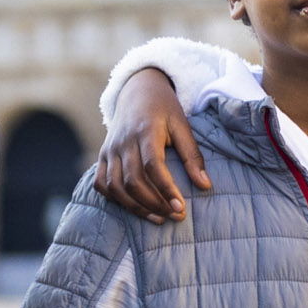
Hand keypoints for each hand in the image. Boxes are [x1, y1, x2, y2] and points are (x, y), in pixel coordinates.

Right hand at [92, 67, 209, 221]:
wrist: (137, 90)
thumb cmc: (164, 109)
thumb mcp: (182, 125)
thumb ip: (192, 156)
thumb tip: (205, 186)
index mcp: (145, 130)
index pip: (152, 166)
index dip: (166, 189)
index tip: (181, 208)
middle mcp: (123, 141)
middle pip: (132, 181)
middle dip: (154, 204)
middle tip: (176, 216)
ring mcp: (109, 149)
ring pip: (115, 186)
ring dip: (136, 207)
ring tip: (159, 218)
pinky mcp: (102, 156)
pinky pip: (101, 184)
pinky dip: (115, 199)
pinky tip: (135, 207)